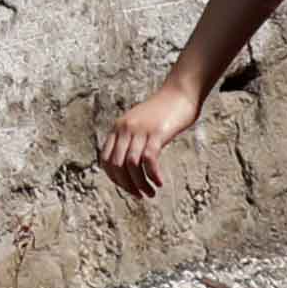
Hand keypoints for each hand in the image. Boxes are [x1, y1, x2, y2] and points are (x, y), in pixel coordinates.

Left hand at [98, 70, 206, 199]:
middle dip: (126, 185)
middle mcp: (125, 128)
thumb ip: (133, 139)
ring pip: (131, 165)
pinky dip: (152, 175)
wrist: (180, 93)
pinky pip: (148, 159)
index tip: (128, 188)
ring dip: (140, 184)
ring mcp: (140, 130)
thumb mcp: (141, 124)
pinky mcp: (156, 132)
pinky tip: (159, 182)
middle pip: (116, 165)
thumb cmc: (164, 111)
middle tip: (140, 195)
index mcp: (118, 128)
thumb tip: (130, 163)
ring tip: (150, 193)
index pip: (106, 159)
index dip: (114, 178)